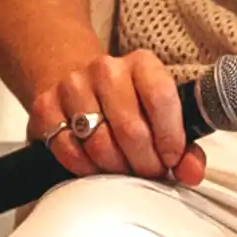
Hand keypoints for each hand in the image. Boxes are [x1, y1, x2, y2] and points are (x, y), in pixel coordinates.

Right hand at [27, 49, 206, 184]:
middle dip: (145, 163)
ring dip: (116, 168)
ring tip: (124, 168)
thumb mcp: (163, 116)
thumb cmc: (130, 106)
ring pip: (100, 144)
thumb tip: (190, 172)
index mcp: (141, 63)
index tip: (171, 158)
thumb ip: (185, 147)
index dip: (170, 137)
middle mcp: (105, 68)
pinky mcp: (45, 105)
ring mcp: (72, 85)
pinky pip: (69, 150)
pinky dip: (86, 167)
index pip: (161, 97)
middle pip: (131, 129)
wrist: (81, 84)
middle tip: (148, 171)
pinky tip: (96, 164)